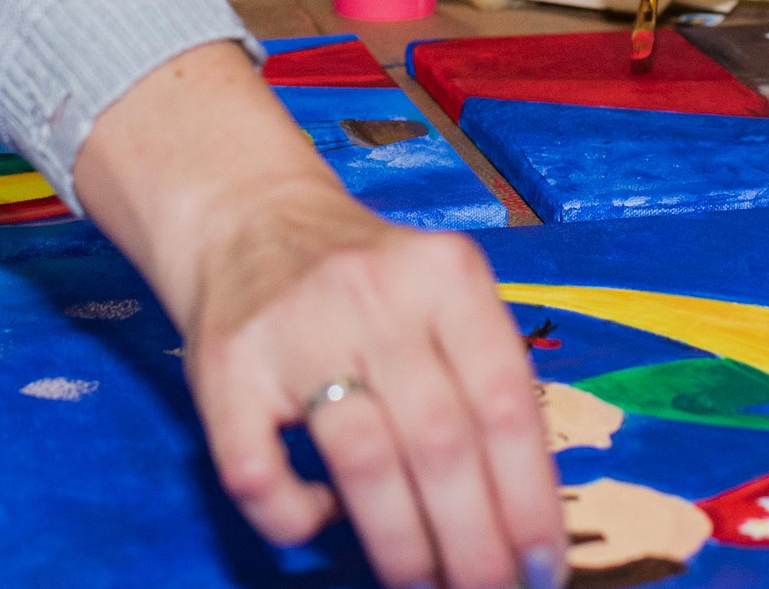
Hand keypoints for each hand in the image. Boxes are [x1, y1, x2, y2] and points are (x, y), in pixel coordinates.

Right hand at [186, 179, 563, 588]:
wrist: (248, 217)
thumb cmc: (365, 280)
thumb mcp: (440, 292)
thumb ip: (482, 375)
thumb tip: (527, 516)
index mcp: (444, 275)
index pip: (506, 403)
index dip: (530, 499)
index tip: (543, 566)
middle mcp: (372, 292)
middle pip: (441, 442)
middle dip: (474, 542)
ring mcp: (293, 329)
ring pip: (362, 463)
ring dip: (403, 545)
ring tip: (425, 585)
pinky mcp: (224, 368)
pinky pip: (259, 475)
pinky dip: (296, 519)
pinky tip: (324, 519)